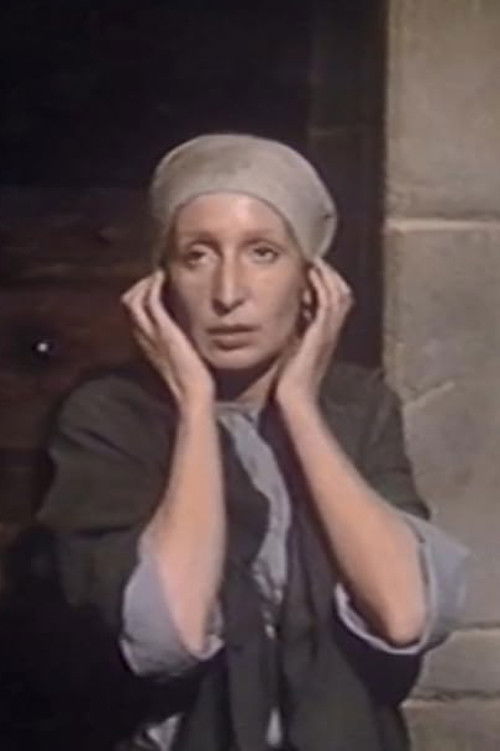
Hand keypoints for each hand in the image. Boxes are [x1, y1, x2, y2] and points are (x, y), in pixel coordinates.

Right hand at [122, 270, 214, 407]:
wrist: (191, 394)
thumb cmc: (190, 383)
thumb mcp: (179, 361)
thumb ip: (178, 347)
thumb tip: (187, 341)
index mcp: (145, 344)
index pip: (133, 313)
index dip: (142, 296)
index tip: (158, 287)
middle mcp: (142, 337)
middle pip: (128, 301)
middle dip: (142, 284)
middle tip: (160, 276)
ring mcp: (150, 333)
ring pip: (135, 297)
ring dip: (148, 281)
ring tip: (163, 273)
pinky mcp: (162, 330)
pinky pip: (151, 299)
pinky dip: (155, 284)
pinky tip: (167, 277)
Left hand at [275, 259, 352, 406]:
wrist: (295, 400)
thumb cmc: (288, 384)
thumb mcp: (291, 355)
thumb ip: (291, 339)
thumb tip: (282, 325)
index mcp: (325, 338)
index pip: (334, 303)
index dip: (327, 285)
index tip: (312, 270)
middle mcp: (330, 333)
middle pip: (342, 294)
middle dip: (331, 275)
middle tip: (316, 259)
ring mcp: (328, 333)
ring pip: (338, 294)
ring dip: (327, 275)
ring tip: (314, 260)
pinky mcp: (321, 333)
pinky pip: (328, 302)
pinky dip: (322, 285)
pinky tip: (310, 273)